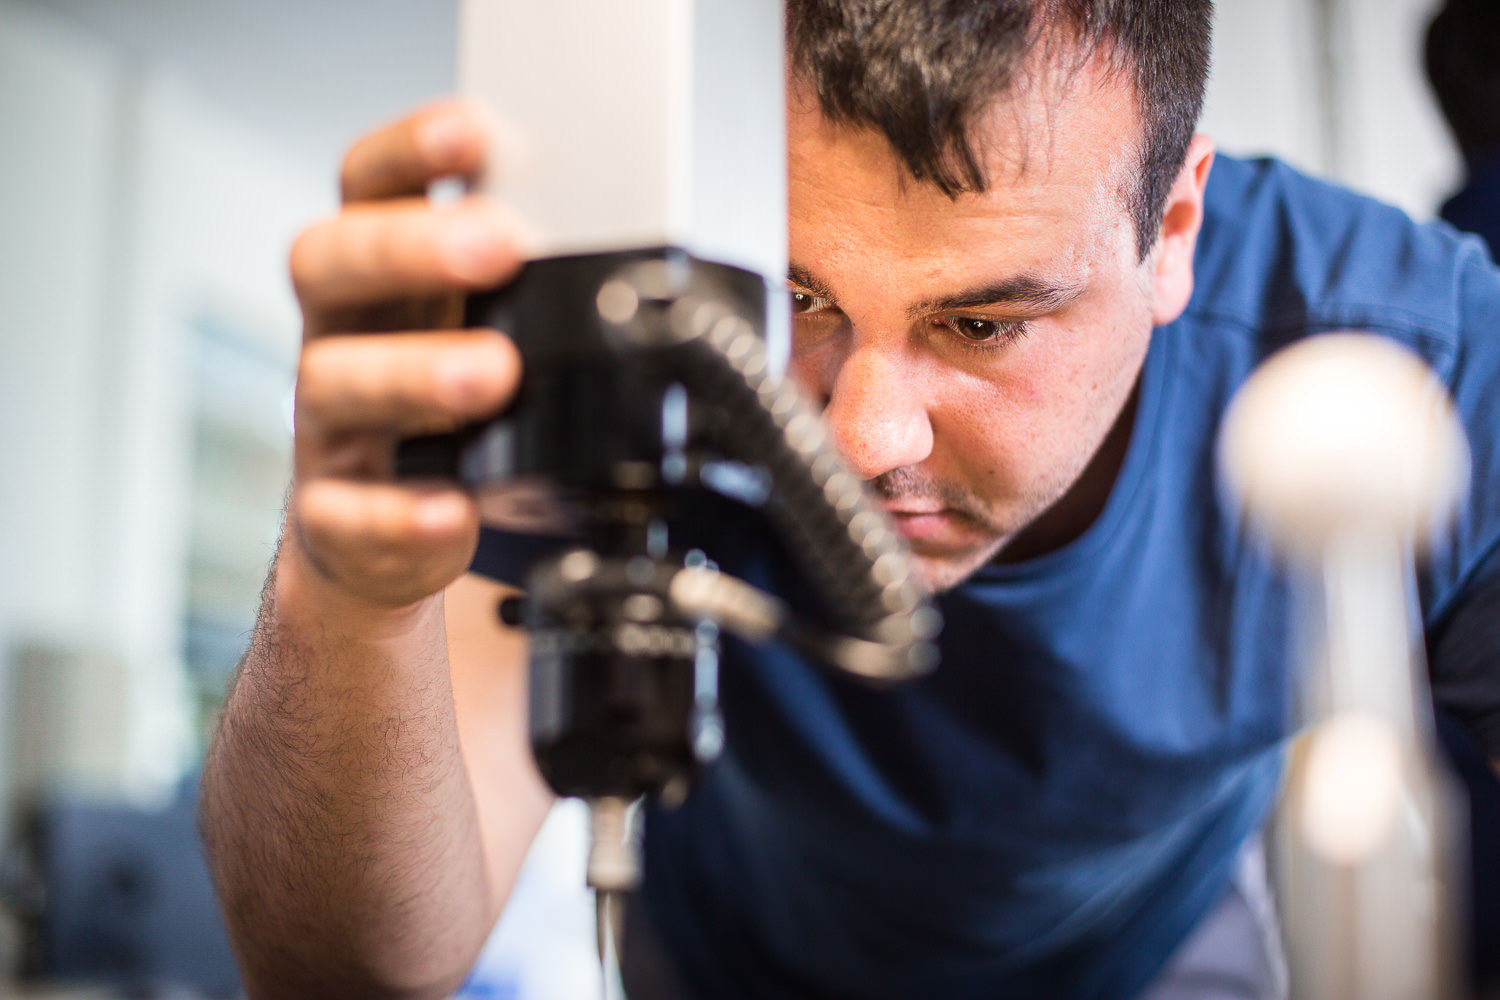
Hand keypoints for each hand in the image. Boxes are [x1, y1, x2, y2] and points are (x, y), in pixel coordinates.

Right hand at [287, 100, 524, 607]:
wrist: (385, 538)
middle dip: (409, 246)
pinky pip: (347, 513)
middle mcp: (342, 334)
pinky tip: (452, 507)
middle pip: (330, 262)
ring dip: (414, 372)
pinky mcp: (336, 517)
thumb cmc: (451, 411)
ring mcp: (330, 425)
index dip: (408, 152)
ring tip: (495, 372)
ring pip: (332, 382)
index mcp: (382, 275)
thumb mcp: (489, 333)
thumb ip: (531, 291)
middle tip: (496, 246)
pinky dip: (400, 512)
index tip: (472, 132)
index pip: (368, 185)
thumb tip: (639, 256)